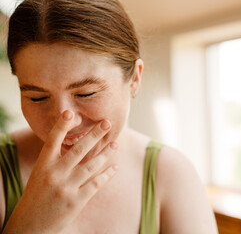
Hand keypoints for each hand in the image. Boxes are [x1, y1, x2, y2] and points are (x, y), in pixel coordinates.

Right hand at [3, 110, 118, 233]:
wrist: (30, 225)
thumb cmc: (37, 195)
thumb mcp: (40, 175)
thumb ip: (56, 161)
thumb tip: (79, 145)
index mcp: (43, 165)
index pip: (53, 141)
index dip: (61, 126)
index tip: (70, 113)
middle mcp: (54, 174)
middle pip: (78, 150)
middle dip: (95, 135)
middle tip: (107, 123)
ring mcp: (66, 188)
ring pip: (91, 166)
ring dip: (105, 154)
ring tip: (115, 144)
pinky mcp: (76, 201)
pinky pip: (96, 184)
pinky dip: (107, 174)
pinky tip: (115, 167)